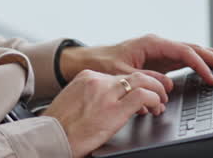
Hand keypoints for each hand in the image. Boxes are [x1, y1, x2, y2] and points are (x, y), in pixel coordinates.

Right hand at [42, 70, 167, 157]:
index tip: (142, 92)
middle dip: (151, 83)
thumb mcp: (73, 102)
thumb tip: (106, 103)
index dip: (135, 84)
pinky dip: (154, 100)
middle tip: (159, 93)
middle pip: (133, 74)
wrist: (51, 137)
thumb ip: (90, 97)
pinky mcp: (114, 109)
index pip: (119, 75)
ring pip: (142, 80)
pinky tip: (156, 107)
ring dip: (156, 90)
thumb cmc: (59, 127)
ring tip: (161, 100)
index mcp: (86, 77)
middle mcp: (97, 80)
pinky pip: (143, 96)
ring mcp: (106, 93)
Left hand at [59, 34, 212, 93]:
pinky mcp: (161, 60)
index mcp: (152, 43)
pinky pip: (186, 60)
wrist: (90, 60)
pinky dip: (201, 63)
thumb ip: (143, 79)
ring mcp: (161, 51)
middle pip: (194, 49)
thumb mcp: (120, 73)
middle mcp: (159, 44)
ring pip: (193, 52)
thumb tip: (164, 87)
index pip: (184, 52)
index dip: (200, 66)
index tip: (211, 79)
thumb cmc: (102, 64)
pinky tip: (212, 66)